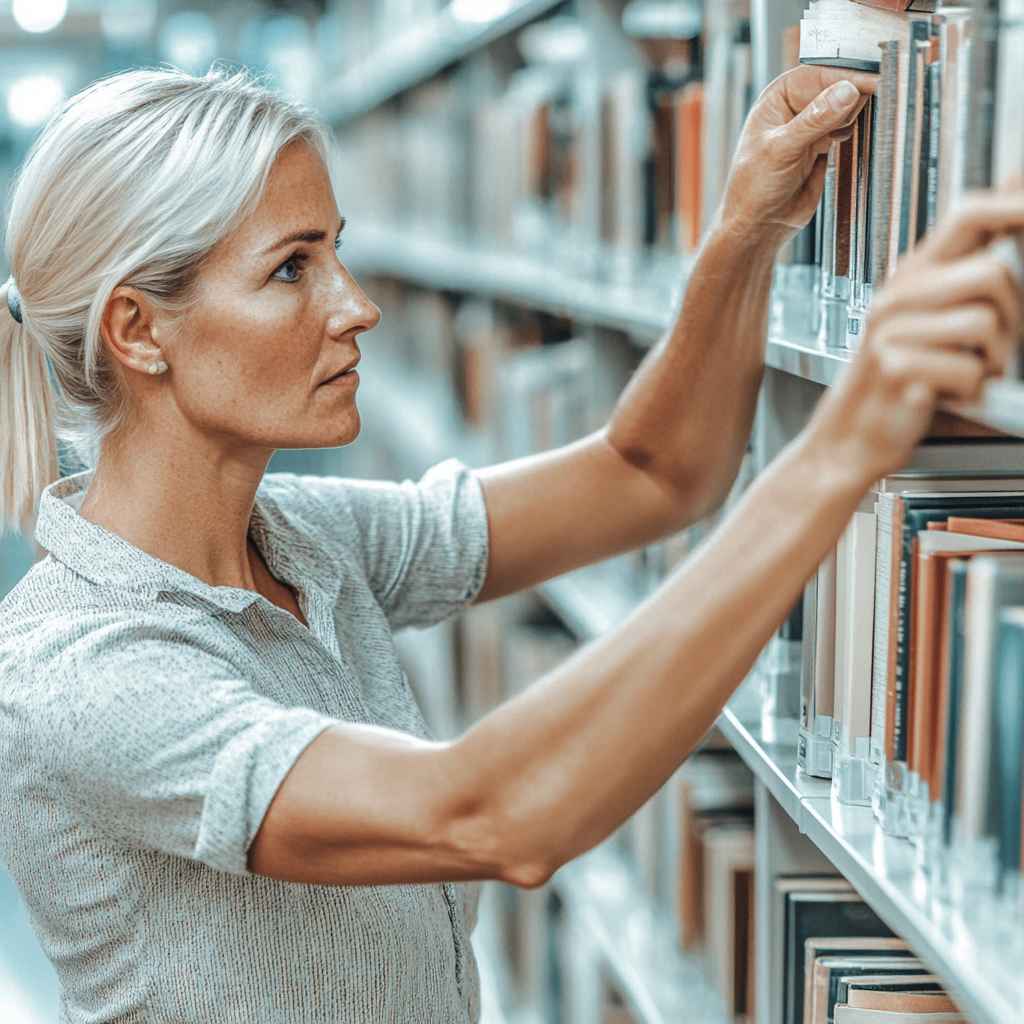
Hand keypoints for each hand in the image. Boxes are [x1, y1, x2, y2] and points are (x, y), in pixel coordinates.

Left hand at [717, 65, 875, 245]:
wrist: (760, 226)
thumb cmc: (754, 188)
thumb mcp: (782, 150)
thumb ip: (814, 121)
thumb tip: (847, 91)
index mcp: (779, 96)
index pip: (822, 74)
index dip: (850, 76)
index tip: (877, 81)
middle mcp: (797, 106)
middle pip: (839, 87)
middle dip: (859, 94)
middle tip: (885, 98)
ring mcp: (813, 125)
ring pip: (848, 108)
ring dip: (861, 114)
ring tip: (869, 122)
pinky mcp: (825, 145)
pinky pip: (850, 130)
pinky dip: (859, 132)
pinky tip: (857, 139)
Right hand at [806, 189, 1023, 487]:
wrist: (849, 437)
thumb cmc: (901, 380)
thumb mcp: (933, 317)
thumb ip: (972, 268)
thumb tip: (1017, 205)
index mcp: (911, 274)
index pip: (970, 213)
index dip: (1015, 206)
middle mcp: (899, 295)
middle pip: (992, 272)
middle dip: (1013, 313)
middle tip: (993, 345)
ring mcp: (892, 330)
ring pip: (985, 322)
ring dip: (993, 359)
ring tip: (965, 372)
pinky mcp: (895, 368)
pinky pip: (969, 370)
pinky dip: (970, 391)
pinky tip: (945, 394)